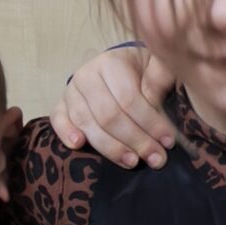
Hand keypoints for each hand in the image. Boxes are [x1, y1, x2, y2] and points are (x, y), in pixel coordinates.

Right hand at [49, 45, 177, 169]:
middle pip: (108, 115)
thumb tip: (154, 103)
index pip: (129, 98)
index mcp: (111, 62)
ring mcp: (71, 91)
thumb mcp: (158, 68)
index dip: (150, 123)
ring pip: (87, 123)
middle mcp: (87, 75)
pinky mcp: (61, 105)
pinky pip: (58, 119)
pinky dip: (65, 132)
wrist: (119, 68)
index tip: (167, 142)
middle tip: (155, 158)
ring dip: (110, 147)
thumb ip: (160, 80)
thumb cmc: (143, 72)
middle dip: (135, 140)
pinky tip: (78, 146)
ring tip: (132, 162)